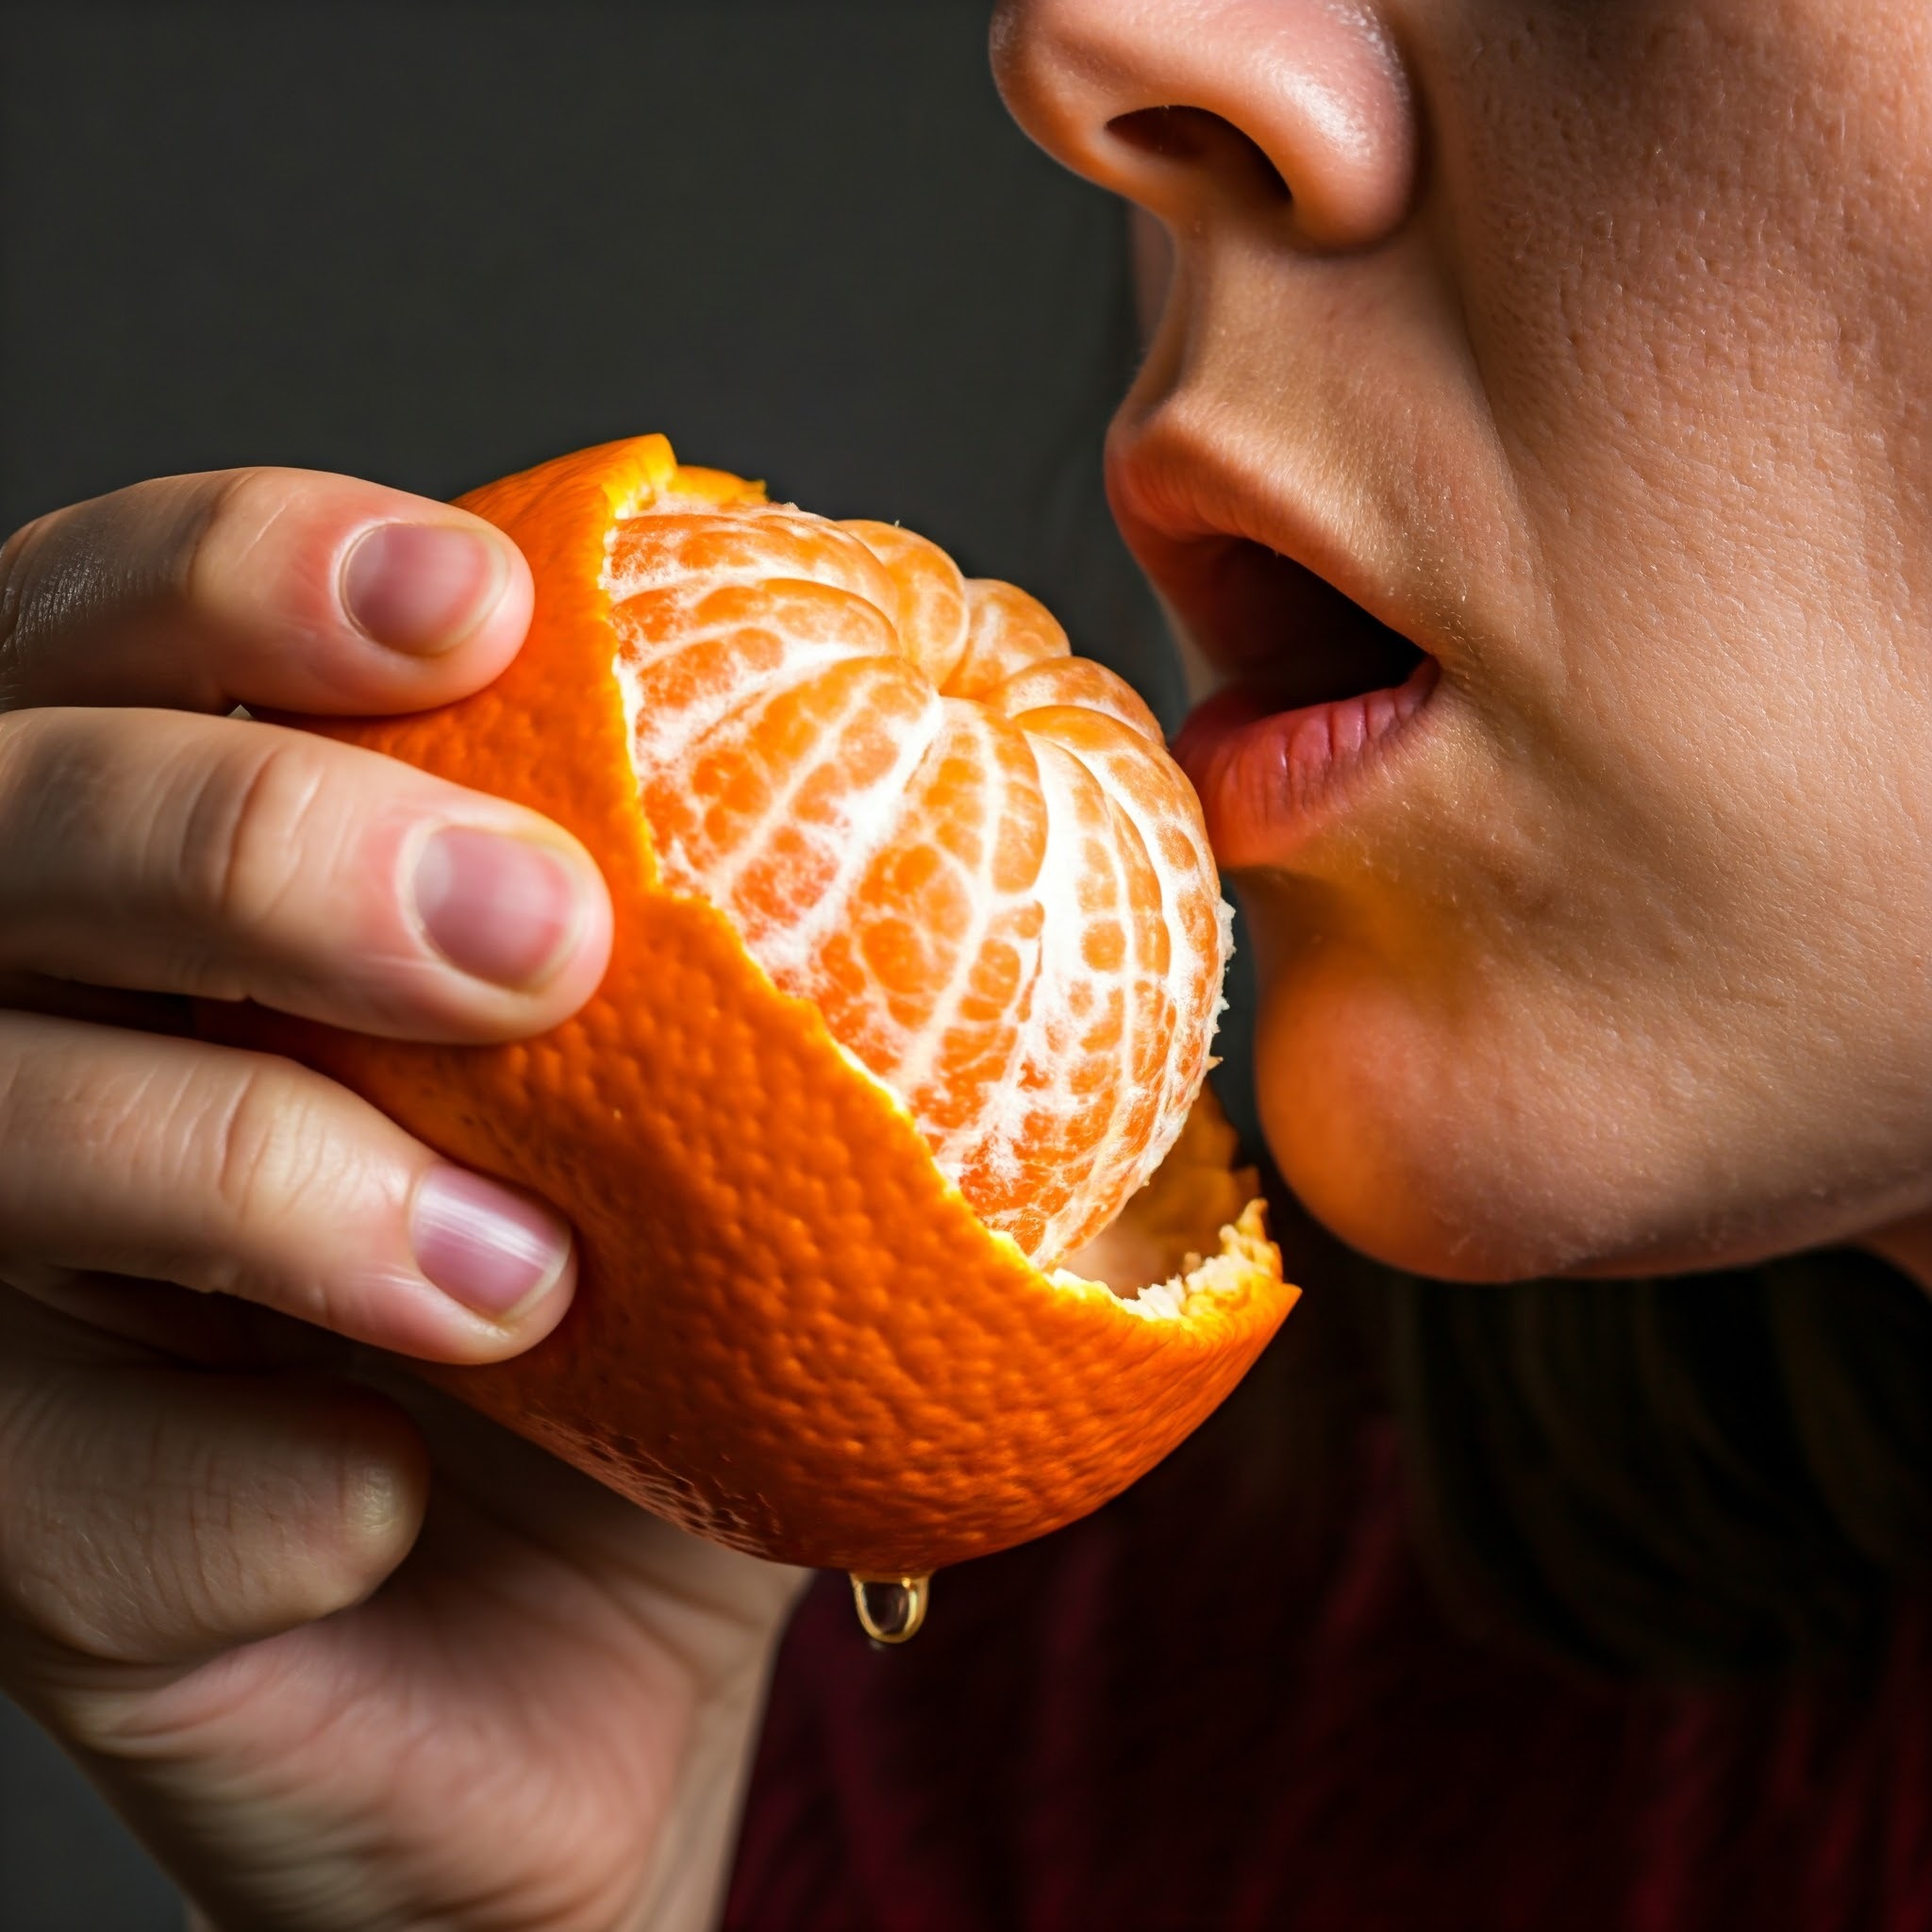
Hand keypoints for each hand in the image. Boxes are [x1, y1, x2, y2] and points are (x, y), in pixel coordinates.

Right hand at [0, 471, 804, 1931]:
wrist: (593, 1690)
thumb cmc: (679, 1354)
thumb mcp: (765, 1113)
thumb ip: (820, 927)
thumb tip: (1062, 721)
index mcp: (199, 891)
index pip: (124, 628)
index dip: (252, 568)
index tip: (492, 606)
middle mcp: (41, 1033)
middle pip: (11, 828)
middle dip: (260, 839)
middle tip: (544, 936)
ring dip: (262, 1169)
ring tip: (530, 1278)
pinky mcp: (17, 1536)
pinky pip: (63, 1478)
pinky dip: (254, 1486)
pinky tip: (388, 1504)